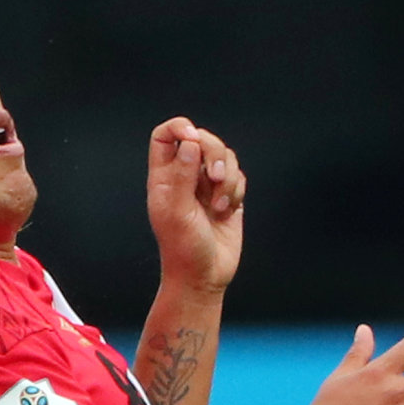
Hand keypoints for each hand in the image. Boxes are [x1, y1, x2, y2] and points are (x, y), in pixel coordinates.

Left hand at [146, 118, 244, 294]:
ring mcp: (207, 185)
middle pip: (202, 140)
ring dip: (229, 178)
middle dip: (215, 154)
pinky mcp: (227, 195)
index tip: (193, 138)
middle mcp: (185, 177)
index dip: (179, 128)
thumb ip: (183, 175)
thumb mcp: (178, 212)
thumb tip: (190, 142)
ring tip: (219, 205)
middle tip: (216, 178)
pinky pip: (239, 176)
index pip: (165, 136)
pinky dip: (236, 190)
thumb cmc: (183, 249)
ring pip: (225, 157)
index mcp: (164, 177)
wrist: (204, 276)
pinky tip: (226, 211)